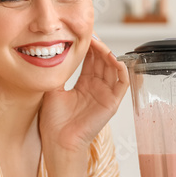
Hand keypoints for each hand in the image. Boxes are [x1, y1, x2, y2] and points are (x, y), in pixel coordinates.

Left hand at [39, 35, 129, 157]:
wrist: (59, 141)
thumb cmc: (54, 122)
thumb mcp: (53, 89)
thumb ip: (59, 72)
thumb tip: (55, 53)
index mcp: (84, 85)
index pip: (91, 60)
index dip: (89, 47)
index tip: (82, 35)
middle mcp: (96, 88)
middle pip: (102, 61)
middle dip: (98, 46)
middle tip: (91, 35)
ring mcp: (105, 95)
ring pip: (113, 68)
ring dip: (108, 54)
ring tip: (99, 44)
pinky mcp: (112, 104)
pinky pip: (122, 83)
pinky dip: (121, 69)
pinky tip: (113, 58)